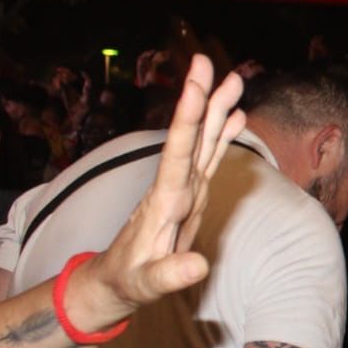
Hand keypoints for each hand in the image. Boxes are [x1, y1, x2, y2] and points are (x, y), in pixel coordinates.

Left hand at [65, 55, 244, 330]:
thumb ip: (168, 275)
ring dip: (215, 111)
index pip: (178, 153)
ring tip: (233, 81)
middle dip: (200, 100)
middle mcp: (173, 188)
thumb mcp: (144, 286)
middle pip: (190, 137)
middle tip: (207, 62)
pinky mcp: (189, 196)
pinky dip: (220, 137)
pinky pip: (208, 160)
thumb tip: (198, 266)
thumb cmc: (126, 284)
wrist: (112, 283)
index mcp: (164, 202)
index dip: (188, 119)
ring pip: (202, 143)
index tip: (194, 86)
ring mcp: (182, 190)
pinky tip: (234, 118)